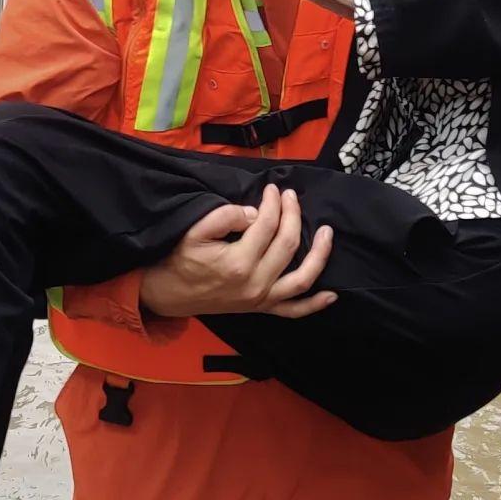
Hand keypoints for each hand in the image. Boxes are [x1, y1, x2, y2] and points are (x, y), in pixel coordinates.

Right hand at [140, 185, 335, 319]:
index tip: (271, 189)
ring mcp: (261, 299)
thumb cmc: (180, 259)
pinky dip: (314, 304)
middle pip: (288, 244)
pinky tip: (332, 295)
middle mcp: (255, 283)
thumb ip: (225, 216)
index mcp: (238, 262)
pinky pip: (293, 310)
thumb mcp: (194, 231)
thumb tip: (254, 213)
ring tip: (327, 232)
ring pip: (302, 279)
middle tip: (289, 196)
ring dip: (319, 255)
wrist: (168, 293)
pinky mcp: (261, 308)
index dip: (273, 202)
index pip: (267, 224)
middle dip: (293, 215)